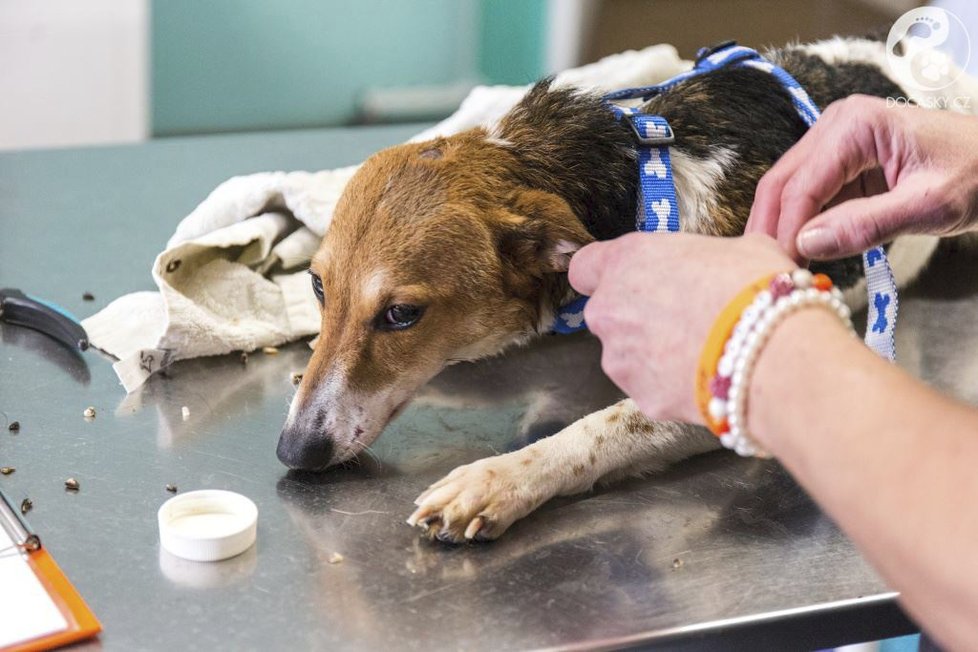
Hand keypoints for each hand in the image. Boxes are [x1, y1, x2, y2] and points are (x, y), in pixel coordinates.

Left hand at [568, 233, 794, 422]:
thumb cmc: (756, 289)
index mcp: (626, 261)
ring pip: (626, 355)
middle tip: (683, 317)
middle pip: (608, 313)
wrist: (774, 353)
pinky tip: (705, 376)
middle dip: (637, 317)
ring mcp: (620, 359)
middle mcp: (609, 310)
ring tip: (701, 351)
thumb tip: (722, 263)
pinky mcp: (641, 398)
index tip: (628, 280)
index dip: (604, 274)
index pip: (585, 267)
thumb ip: (705, 256)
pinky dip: (671, 385)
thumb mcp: (739, 248)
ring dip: (652, 353)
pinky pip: (650, 388)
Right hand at [747, 95, 977, 261]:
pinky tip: (799, 253)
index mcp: (856, 125)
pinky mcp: (841, 164)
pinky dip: (801, 225)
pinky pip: (808, 196)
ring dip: (780, 228)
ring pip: (787, 189)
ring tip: (777, 267)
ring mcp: (835, 143)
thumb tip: (806, 244)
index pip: (802, 184)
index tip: (782, 270)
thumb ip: (867, 224)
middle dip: (770, 228)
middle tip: (764, 272)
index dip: (787, 230)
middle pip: (782, 182)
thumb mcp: (929, 205)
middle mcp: (836, 125)